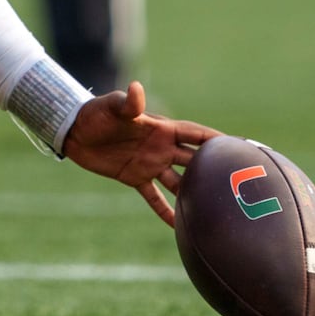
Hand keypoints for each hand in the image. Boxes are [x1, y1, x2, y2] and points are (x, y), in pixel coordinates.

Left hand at [62, 82, 224, 227]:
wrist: (73, 131)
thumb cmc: (95, 113)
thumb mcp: (112, 107)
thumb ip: (127, 102)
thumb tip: (136, 89)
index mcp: (161, 129)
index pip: (196, 135)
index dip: (217, 140)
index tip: (241, 149)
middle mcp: (161, 147)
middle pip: (194, 160)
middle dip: (214, 170)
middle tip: (239, 185)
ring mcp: (150, 163)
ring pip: (178, 181)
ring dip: (193, 194)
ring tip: (215, 211)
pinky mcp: (134, 177)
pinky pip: (154, 197)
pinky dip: (165, 210)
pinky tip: (178, 226)